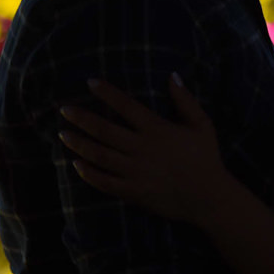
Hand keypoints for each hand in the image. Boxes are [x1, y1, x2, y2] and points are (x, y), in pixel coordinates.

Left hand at [59, 73, 235, 226]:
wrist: (210, 198)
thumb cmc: (206, 158)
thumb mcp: (202, 124)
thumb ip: (185, 100)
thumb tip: (172, 75)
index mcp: (157, 129)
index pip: (126, 105)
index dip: (107, 93)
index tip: (90, 83)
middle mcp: (142, 149)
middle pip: (105, 131)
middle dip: (82, 119)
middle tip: (64, 110)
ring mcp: (136, 172)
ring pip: (100, 156)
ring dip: (80, 144)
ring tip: (64, 135)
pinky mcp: (134, 193)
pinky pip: (106, 183)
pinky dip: (89, 174)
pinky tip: (76, 165)